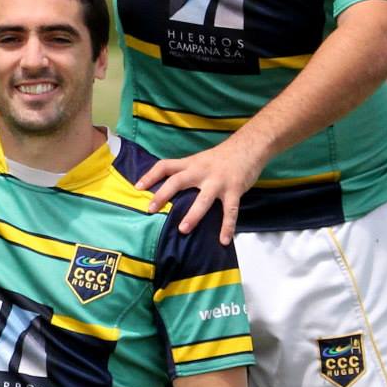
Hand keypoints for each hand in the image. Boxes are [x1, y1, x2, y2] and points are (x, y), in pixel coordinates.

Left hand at [133, 133, 268, 244]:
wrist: (249, 146)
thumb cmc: (221, 157)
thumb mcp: (199, 160)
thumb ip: (186, 173)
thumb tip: (167, 190)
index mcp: (191, 164)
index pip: (165, 166)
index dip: (150, 175)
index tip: (137, 187)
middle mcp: (201, 171)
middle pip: (178, 181)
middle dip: (163, 195)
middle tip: (150, 209)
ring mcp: (218, 181)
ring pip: (203, 199)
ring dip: (193, 215)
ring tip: (183, 230)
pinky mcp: (234, 190)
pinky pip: (230, 211)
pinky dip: (227, 226)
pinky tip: (223, 240)